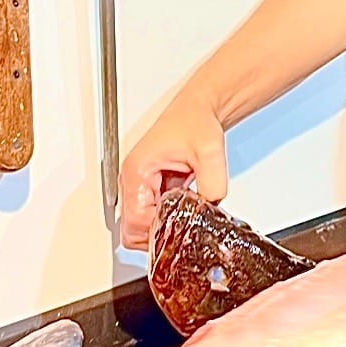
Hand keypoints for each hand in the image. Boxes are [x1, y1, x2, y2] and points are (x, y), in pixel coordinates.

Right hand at [118, 85, 227, 249]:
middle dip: (157, 236)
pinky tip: (182, 212)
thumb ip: (213, 181)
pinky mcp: (150, 190)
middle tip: (182, 230)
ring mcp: (139, 187)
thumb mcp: (209, 151)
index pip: (136, 221)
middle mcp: (132, 181)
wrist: (198, 110)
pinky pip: (151, 217)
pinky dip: (165, 221)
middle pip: (132, 231)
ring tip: (183, 218)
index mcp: (137, 171)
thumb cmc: (195, 121)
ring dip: (161, 229)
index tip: (180, 227)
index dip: (159, 230)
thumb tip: (211, 205)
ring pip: (139, 228)